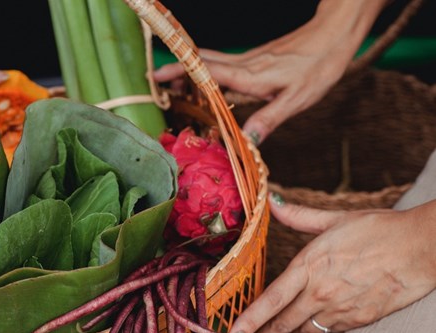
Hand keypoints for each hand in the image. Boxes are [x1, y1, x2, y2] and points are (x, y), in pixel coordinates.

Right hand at [154, 0, 386, 142]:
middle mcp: (244, 65)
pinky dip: (206, 69)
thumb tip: (245, 142)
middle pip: (202, 62)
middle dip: (176, 68)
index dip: (181, 72)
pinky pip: (223, 64)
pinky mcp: (256, 60)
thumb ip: (269, 118)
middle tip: (153, 77)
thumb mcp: (297, 99)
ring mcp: (249, 60)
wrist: (334, 36)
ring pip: (211, 61)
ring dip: (189, 68)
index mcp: (250, 75)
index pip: (207, 72)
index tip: (157, 76)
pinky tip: (205, 80)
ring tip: (172, 80)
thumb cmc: (319, 66)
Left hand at [231, 194, 435, 332]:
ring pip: (303, 332)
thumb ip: (299, 216)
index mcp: (310, 266)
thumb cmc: (380, 229)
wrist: (423, 248)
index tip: (232, 332)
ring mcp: (340, 309)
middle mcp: (321, 292)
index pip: (271, 299)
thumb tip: (273, 202)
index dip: (249, 319)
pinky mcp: (359, 319)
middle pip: (282, 325)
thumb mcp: (335, 218)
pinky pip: (327, 332)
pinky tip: (303, 332)